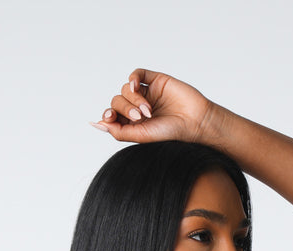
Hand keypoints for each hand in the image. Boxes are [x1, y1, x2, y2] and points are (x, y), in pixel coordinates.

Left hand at [91, 68, 218, 144]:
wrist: (194, 121)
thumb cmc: (171, 132)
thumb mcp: (141, 135)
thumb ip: (119, 131)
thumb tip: (98, 124)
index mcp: (132, 123)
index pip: (112, 115)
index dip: (108, 115)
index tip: (108, 117)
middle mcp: (137, 108)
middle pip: (117, 101)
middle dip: (125, 109)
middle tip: (139, 117)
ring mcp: (146, 93)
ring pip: (126, 89)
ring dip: (134, 99)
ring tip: (148, 110)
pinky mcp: (155, 80)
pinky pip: (137, 73)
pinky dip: (133, 78)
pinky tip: (136, 86)